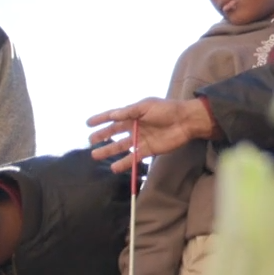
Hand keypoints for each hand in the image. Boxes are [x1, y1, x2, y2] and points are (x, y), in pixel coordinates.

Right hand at [88, 98, 217, 171]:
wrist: (185, 121)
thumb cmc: (166, 110)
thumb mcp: (146, 106)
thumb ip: (128, 112)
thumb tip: (112, 115)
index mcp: (134, 113)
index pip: (114, 116)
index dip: (101, 119)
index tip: (88, 123)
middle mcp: (135, 126)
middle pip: (115, 132)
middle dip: (102, 136)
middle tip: (90, 142)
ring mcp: (141, 139)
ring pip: (121, 146)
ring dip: (109, 151)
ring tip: (95, 156)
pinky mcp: (148, 150)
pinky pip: (133, 158)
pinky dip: (124, 163)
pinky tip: (114, 167)